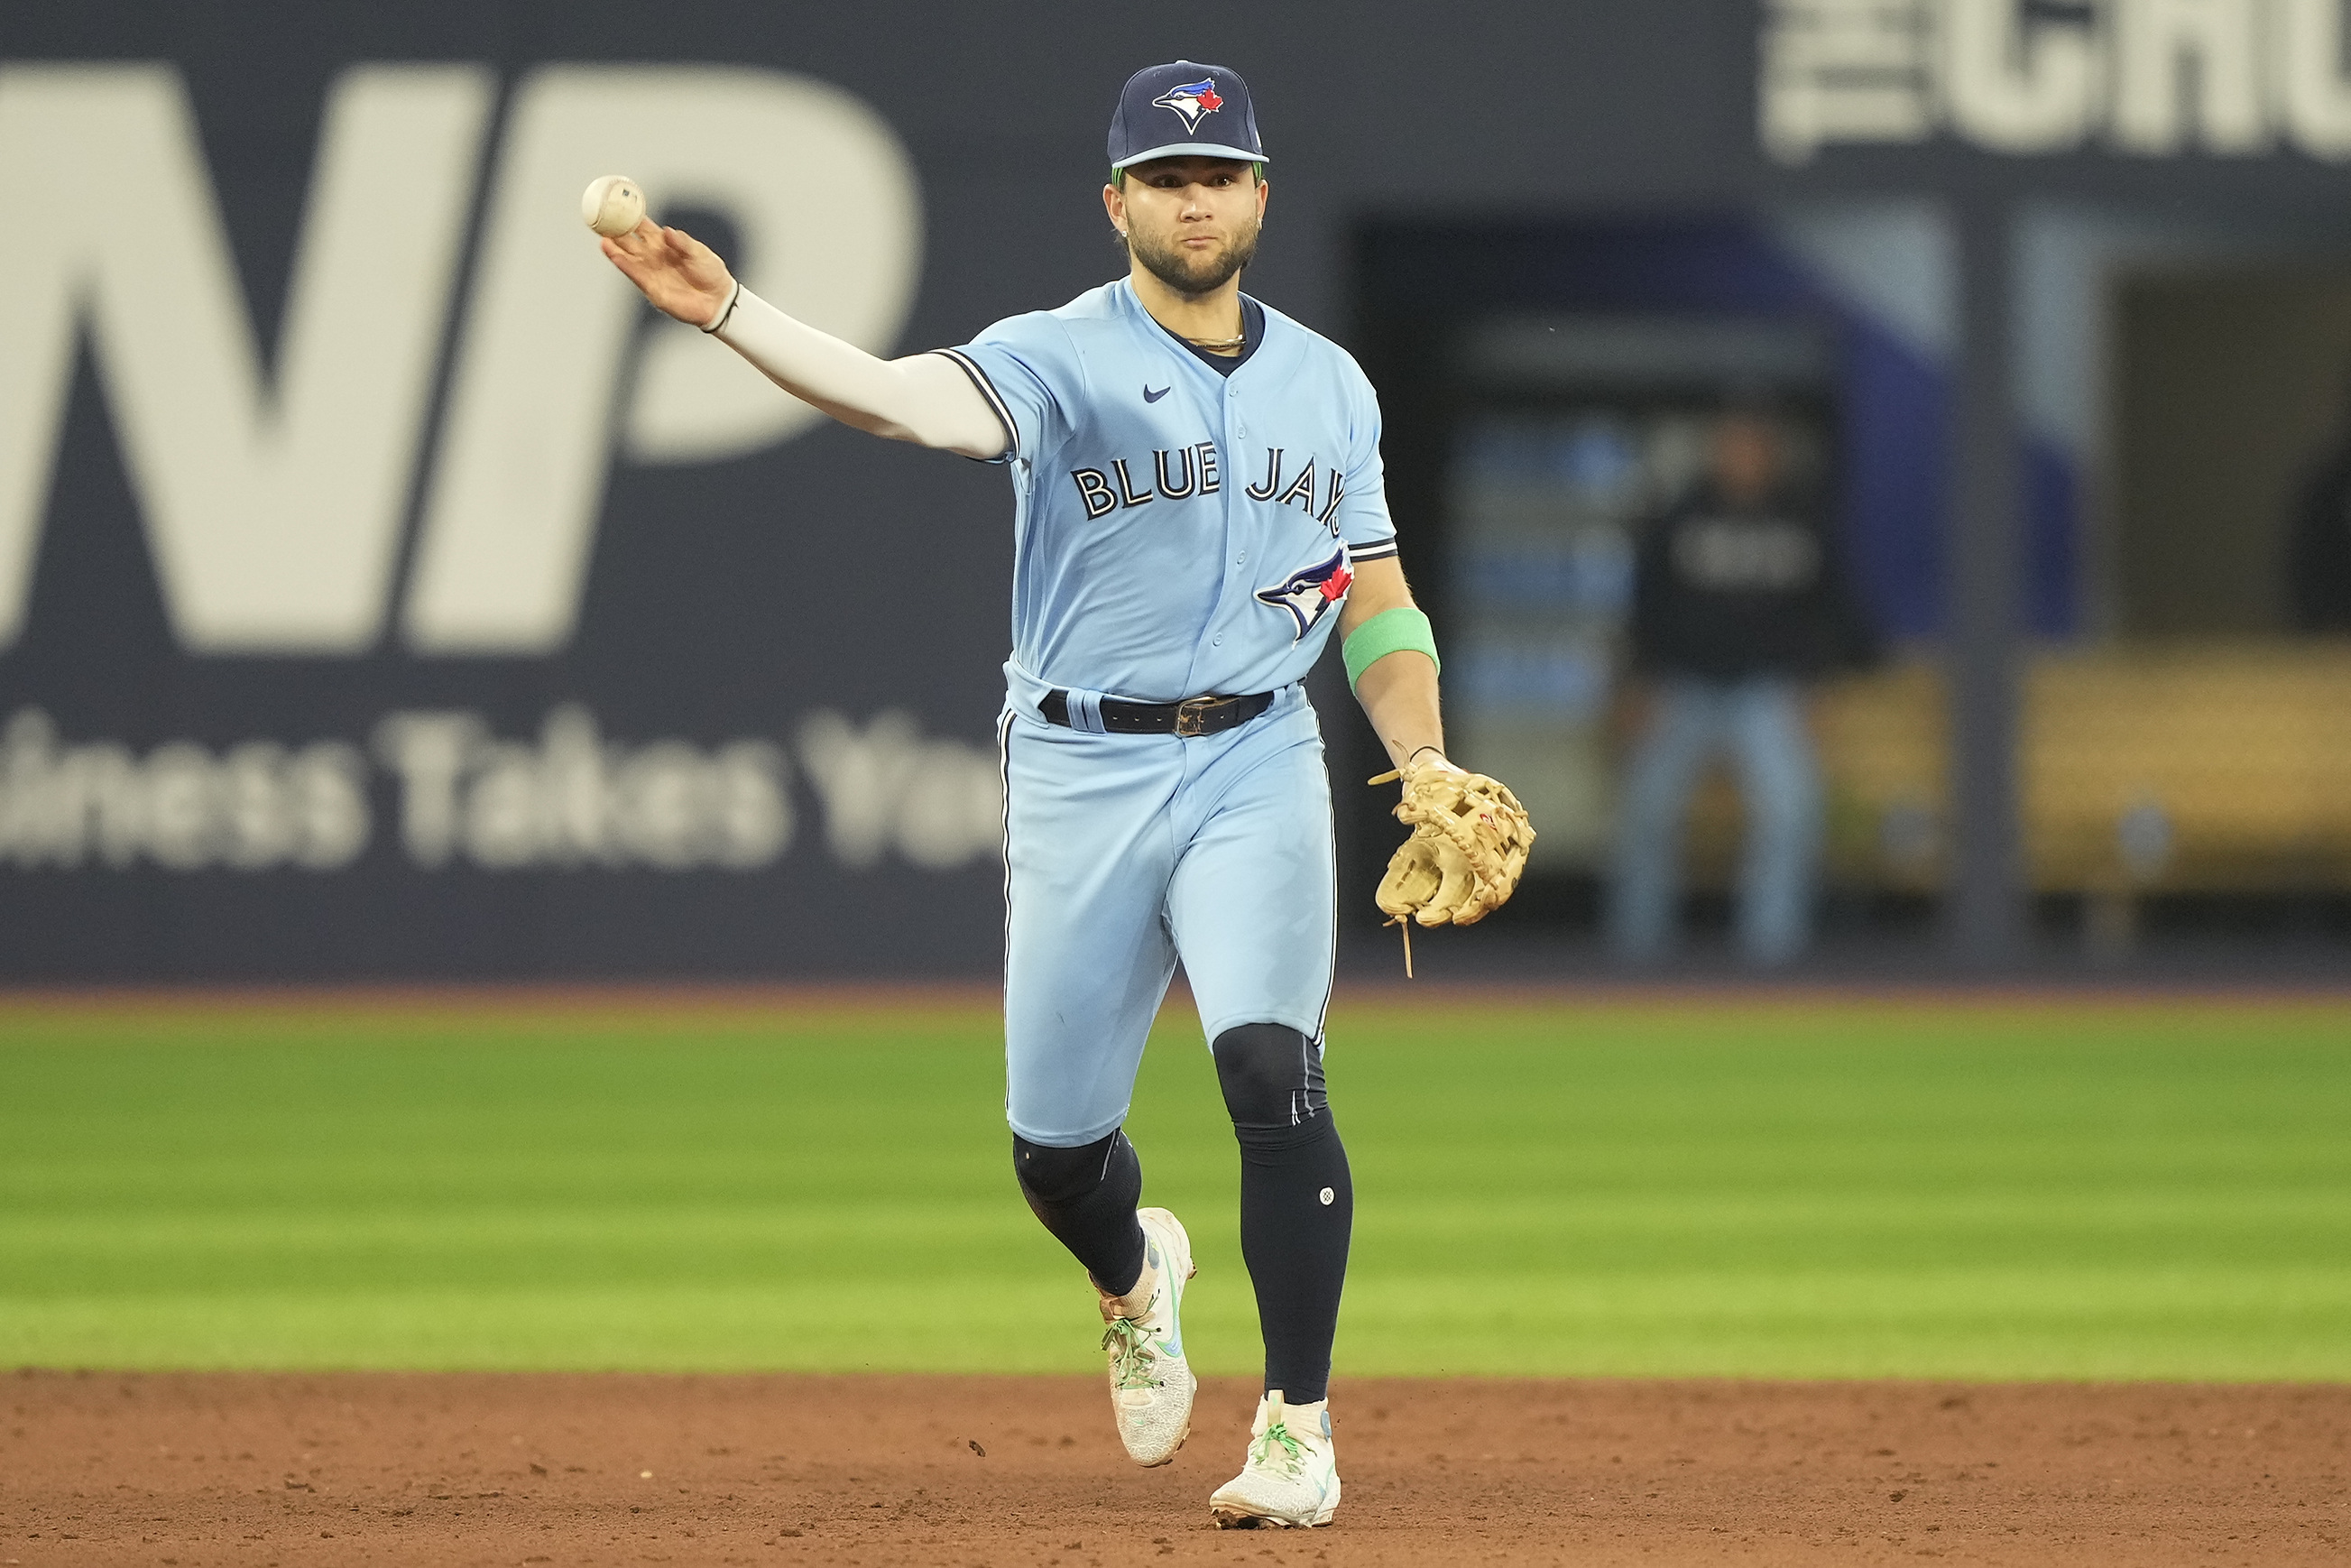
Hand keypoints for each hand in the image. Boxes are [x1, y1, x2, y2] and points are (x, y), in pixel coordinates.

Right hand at [600, 219, 734, 326]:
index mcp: (665, 244)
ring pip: (628, 257)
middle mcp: (654, 256)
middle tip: (602, 219)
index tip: (619, 205)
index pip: (643, 227)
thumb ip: (683, 243)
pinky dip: (623, 264)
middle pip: (629, 241)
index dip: (631, 217)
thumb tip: (667, 232)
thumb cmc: (711, 274)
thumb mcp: (700, 253)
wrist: (718, 301)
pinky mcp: (652, 288)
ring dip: (614, 248)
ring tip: (602, 237)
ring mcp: (651, 271)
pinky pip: (634, 274)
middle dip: (616, 230)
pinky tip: (614, 255)